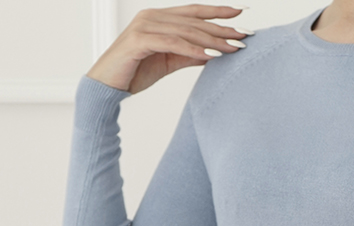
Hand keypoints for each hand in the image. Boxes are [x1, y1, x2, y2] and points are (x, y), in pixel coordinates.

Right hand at [86, 4, 253, 94]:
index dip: (217, 11)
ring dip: (212, 40)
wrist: (107, 85)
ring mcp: (144, 26)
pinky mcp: (139, 41)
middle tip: (245, 35)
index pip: (193, 11)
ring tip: (233, 48)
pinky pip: (172, 44)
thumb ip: (188, 54)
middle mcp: (151, 16)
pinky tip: (209, 55)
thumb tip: (212, 53)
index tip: (241, 14)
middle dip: (221, 28)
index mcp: (158, 17)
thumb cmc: (135, 73)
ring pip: (185, 31)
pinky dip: (192, 49)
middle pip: (193, 20)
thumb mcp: (168, 62)